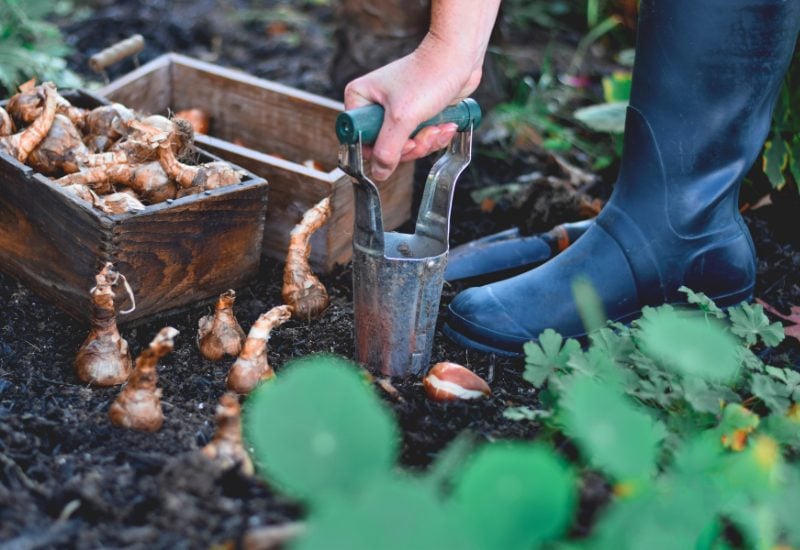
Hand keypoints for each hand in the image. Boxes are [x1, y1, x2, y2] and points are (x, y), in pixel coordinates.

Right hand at [344, 33, 482, 180]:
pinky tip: (445, 126)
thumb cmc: (428, 76)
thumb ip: (388, 149)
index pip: (360, 140)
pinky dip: (434, 136)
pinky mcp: (414, 114)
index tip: (402, 143)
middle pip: (385, 147)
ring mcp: (395, 110)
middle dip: (412, 145)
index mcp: (359, 98)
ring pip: (405, 145)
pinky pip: (419, 138)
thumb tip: (379, 172)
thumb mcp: (403, 117)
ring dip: (427, 141)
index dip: (382, 149)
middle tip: (425, 135)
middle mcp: (374, 104)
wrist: (458, 57)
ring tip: (439, 128)